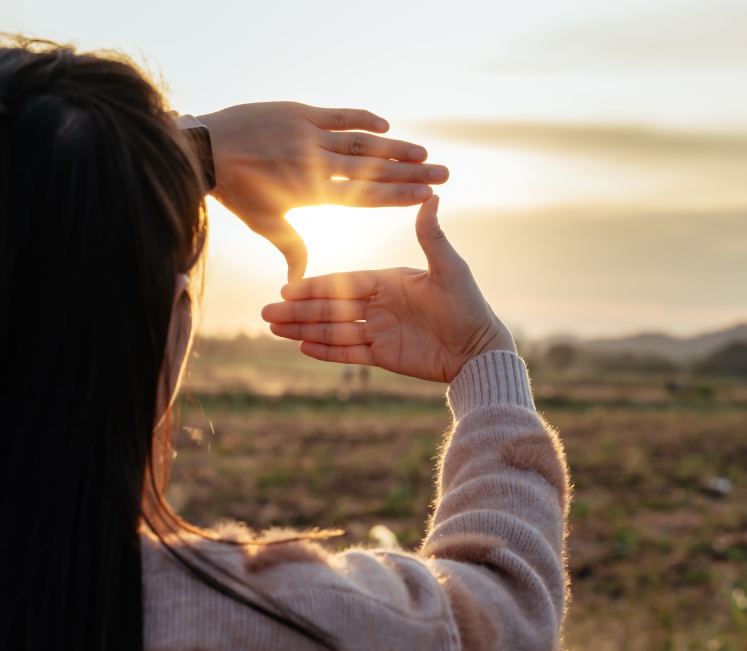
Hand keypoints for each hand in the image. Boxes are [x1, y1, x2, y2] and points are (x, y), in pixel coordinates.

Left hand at [197, 102, 449, 281]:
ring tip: (424, 152)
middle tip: (443, 172)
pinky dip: (362, 119)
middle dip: (411, 172)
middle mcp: (318, 164)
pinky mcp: (300, 112)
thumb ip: (290, 249)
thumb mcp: (265, 223)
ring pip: (362, 142)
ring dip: (395, 147)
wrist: (204, 150)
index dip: (399, 196)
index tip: (427, 196)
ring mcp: (310, 135)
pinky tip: (386, 123)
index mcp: (314, 193)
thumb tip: (296, 285)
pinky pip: (338, 115)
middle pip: (374, 170)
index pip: (366, 197)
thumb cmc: (235, 192)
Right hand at [261, 196, 515, 382]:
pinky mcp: (385, 356)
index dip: (316, 287)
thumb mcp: (450, 269)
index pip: (344, 283)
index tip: (288, 287)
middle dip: (298, 311)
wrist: (480, 350)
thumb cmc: (469, 306)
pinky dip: (327, 351)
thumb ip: (433, 237)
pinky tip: (302, 348)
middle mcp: (380, 305)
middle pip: (332, 307)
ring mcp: (380, 331)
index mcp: (389, 281)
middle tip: (266, 312)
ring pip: (334, 330)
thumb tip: (432, 197)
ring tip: (273, 329)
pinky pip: (350, 353)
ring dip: (304, 330)